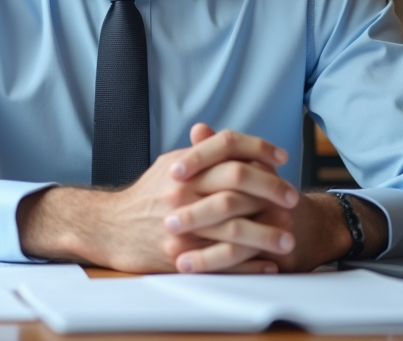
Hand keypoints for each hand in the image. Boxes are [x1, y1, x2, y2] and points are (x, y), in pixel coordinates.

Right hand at [18, 124, 295, 272]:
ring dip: (267, 234)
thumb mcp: (169, 166)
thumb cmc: (145, 198)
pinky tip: (267, 264)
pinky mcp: (178, 255)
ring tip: (288, 239)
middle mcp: (181, 190)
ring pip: (234, 226)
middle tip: (293, 200)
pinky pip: (221, 261)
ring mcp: (180, 223)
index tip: (282, 159)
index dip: (259, 148)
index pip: (228, 145)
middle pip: (237, 183)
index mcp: (183, 165)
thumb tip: (224, 137)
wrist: (109, 228)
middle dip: (272, 191)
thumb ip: (199, 153)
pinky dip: (249, 264)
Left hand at [167, 125, 388, 271]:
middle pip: (228, 197)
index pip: (228, 150)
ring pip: (235, 232)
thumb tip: (198, 129)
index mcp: (256, 167)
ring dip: (200, 245)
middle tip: (167, 222)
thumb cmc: (268, 196)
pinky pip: (244, 260)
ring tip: (173, 251)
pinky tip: (192, 267)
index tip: (173, 171)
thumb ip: (219, 151)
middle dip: (194, 212)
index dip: (198, 159)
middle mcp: (268, 193)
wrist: (310, 228)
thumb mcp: (247, 168)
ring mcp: (275, 222)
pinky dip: (216, 264)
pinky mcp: (278, 250)